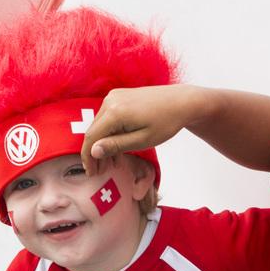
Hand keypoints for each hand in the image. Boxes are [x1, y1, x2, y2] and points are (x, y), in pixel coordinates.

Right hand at [80, 85, 205, 174]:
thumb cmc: (166, 123)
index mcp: (114, 112)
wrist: (181, 101)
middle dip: (94, 153)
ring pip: (100, 125)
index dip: (88, 157)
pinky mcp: (119, 96)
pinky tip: (116, 146)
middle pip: (93, 130)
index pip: (91, 137)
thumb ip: (116, 145)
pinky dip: (109, 132)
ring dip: (102, 143)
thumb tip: (93, 151)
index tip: (91, 173)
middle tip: (100, 172)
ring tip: (111, 163)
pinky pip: (107, 117)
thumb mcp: (142, 140)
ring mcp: (114, 96)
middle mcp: (110, 100)